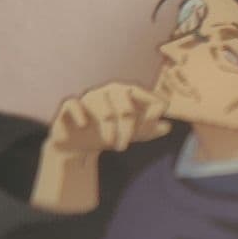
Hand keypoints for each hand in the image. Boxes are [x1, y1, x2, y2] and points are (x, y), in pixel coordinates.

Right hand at [45, 82, 170, 156]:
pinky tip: (85, 125)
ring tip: (110, 144)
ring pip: (105, 111)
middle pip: (127, 108)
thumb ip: (150, 129)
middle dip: (128, 130)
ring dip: (109, 132)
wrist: (78, 145)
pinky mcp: (70, 106)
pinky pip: (73, 103)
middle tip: (123, 146)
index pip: (147, 96)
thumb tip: (167, 126)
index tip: (149, 128)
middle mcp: (110, 91)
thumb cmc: (109, 134)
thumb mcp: (133, 134)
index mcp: (128, 94)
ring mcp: (90, 97)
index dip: (152, 114)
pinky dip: (80, 114)